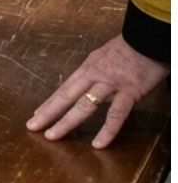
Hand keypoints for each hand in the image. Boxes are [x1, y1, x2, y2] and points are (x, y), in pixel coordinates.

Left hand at [25, 33, 168, 147]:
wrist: (149, 37)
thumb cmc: (130, 48)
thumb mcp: (105, 57)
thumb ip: (95, 73)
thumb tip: (86, 86)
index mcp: (88, 67)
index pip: (64, 88)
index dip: (49, 103)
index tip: (36, 115)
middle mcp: (94, 75)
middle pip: (66, 96)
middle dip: (48, 113)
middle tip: (32, 127)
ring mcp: (110, 84)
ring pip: (84, 106)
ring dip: (66, 122)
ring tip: (52, 136)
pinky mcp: (129, 92)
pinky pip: (116, 114)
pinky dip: (107, 130)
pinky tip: (98, 144)